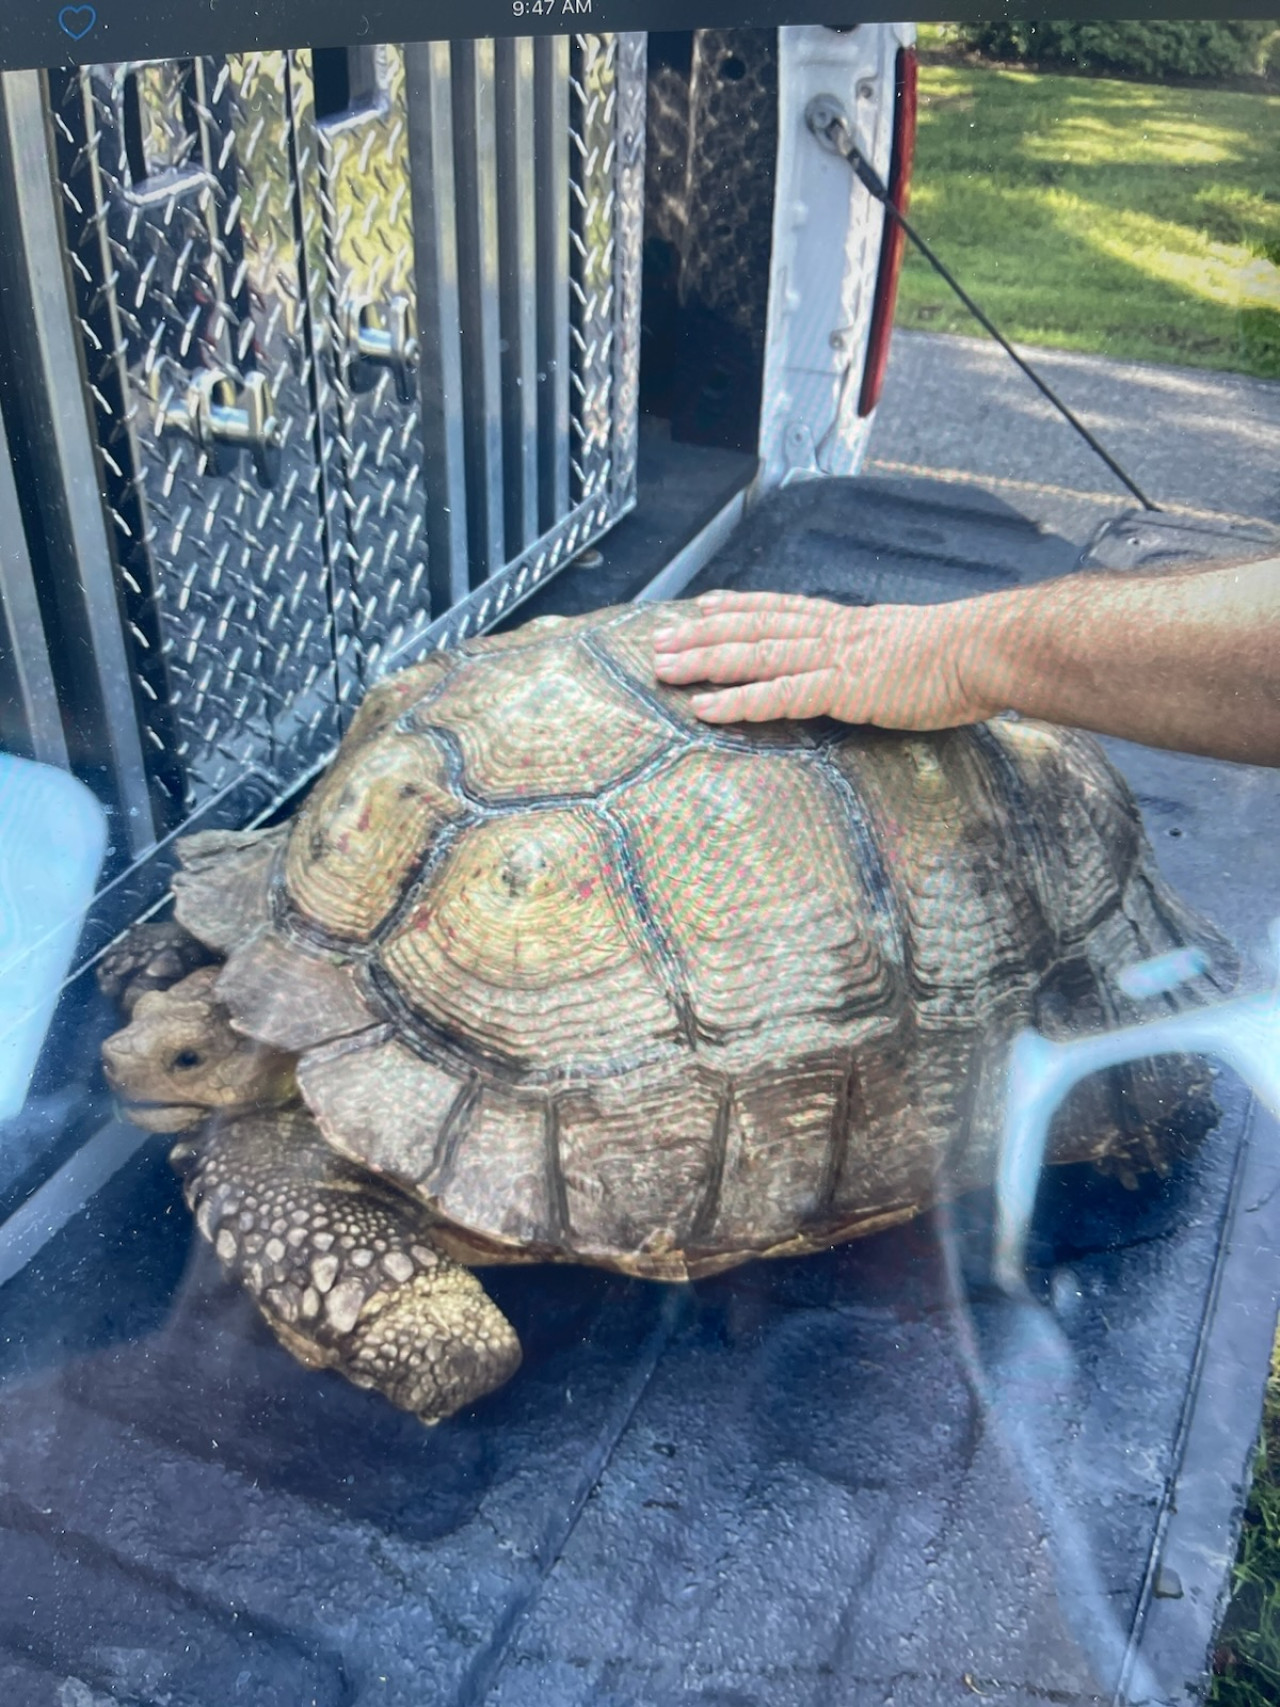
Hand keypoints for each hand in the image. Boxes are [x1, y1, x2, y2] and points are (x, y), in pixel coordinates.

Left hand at [651, 590, 998, 729]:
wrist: (987, 650)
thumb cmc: (964, 654)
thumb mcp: (915, 644)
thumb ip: (885, 653)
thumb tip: (882, 664)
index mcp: (851, 624)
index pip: (783, 609)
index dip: (740, 607)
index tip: (704, 606)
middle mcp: (833, 633)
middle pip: (753, 628)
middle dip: (701, 635)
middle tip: (659, 641)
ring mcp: (835, 659)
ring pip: (755, 656)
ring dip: (704, 662)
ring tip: (663, 669)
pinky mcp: (843, 689)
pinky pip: (780, 695)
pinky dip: (739, 702)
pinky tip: (706, 709)